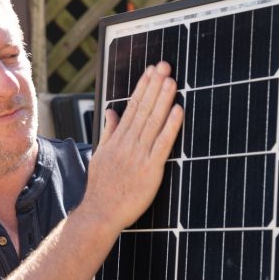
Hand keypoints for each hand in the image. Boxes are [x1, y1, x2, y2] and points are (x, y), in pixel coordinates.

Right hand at [81, 61, 183, 233]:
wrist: (100, 213)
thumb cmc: (101, 188)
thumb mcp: (99, 155)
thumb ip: (108, 132)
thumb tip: (112, 112)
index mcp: (117, 140)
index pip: (131, 107)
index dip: (142, 87)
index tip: (151, 70)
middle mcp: (128, 144)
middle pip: (143, 109)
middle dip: (154, 85)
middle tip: (164, 66)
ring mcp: (139, 155)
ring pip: (153, 122)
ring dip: (163, 100)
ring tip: (172, 80)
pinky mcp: (151, 169)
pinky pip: (162, 144)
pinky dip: (171, 127)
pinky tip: (178, 111)